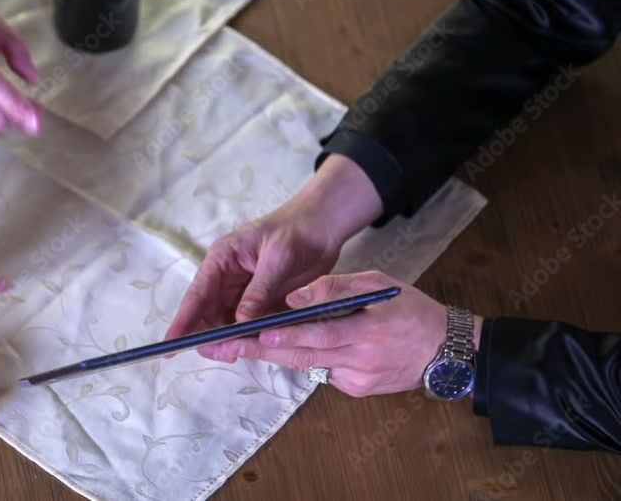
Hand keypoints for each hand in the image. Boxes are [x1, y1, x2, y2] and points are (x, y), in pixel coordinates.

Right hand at [165, 155, 383, 358]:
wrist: (324, 226)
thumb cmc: (296, 231)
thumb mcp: (277, 259)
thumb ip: (258, 291)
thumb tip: (239, 322)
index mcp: (222, 260)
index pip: (197, 294)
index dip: (183, 320)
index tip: (170, 344)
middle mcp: (227, 278)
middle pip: (207, 313)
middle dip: (209, 335)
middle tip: (222, 354)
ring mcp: (243, 291)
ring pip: (226, 322)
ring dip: (229, 339)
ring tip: (237, 354)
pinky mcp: (261, 301)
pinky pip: (249, 324)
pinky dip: (249, 336)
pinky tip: (256, 347)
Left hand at [214, 271, 483, 396]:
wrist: (446, 351)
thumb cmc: (410, 309)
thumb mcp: (378, 284)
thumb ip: (335, 288)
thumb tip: (295, 297)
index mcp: (370, 331)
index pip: (319, 335)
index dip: (286, 336)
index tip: (256, 334)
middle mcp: (362, 360)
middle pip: (304, 356)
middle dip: (263, 350)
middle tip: (228, 345)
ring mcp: (359, 379)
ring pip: (309, 365)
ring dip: (275, 356)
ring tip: (239, 346)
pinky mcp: (358, 390)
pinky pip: (323, 371)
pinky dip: (306, 358)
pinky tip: (285, 348)